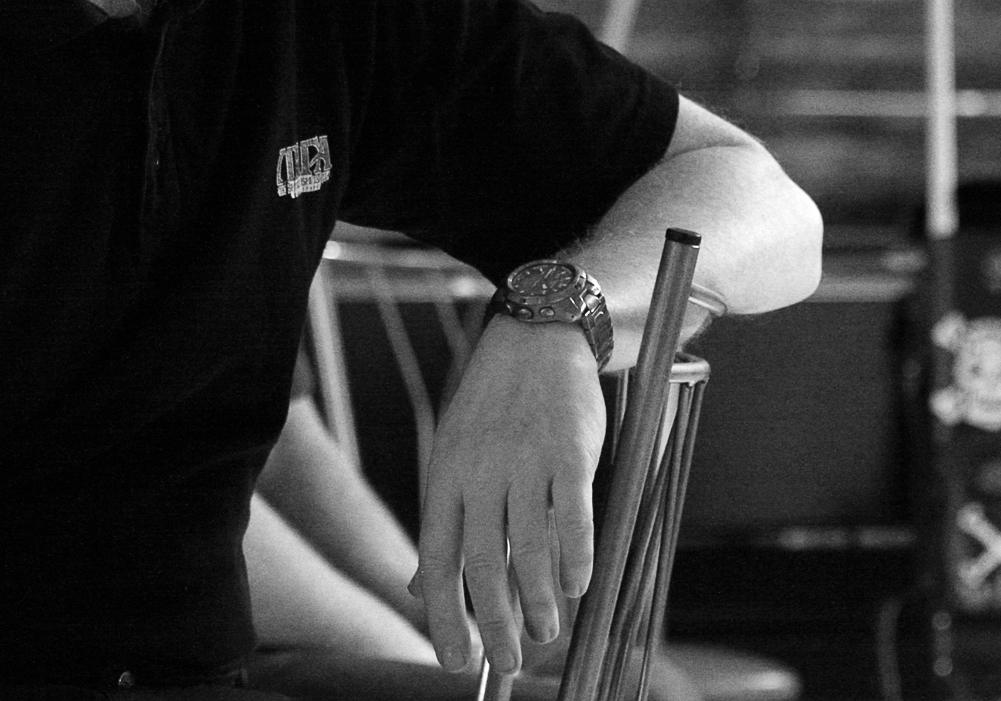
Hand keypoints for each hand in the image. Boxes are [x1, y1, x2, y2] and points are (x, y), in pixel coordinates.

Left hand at [412, 315, 605, 675]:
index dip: (445, 618)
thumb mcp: (451, 459)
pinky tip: (579, 587)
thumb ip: (442, 524)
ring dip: (539, 600)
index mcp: (445, 479)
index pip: (437, 561)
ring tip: (546, 632)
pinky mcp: (568, 450)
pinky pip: (573, 515)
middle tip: (507, 662)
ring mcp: (524, 460)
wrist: (534, 338)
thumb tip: (421, 588)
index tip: (458, 662)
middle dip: (495, 624)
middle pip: (483, 563)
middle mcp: (479, 473)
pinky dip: (577, 557)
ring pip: (530, 547)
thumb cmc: (492, 408)